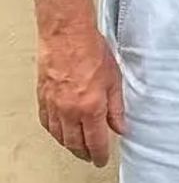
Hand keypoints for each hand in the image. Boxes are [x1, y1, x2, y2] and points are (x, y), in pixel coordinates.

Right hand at [37, 26, 123, 166]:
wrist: (68, 35)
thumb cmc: (92, 50)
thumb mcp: (114, 78)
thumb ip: (117, 106)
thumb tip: (120, 125)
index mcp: (91, 108)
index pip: (95, 142)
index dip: (100, 154)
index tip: (102, 158)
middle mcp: (70, 112)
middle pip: (76, 143)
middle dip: (85, 152)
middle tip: (91, 155)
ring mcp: (54, 107)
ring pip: (60, 136)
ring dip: (70, 144)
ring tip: (78, 146)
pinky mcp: (43, 99)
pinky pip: (47, 124)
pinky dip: (55, 131)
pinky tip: (60, 130)